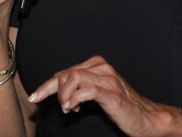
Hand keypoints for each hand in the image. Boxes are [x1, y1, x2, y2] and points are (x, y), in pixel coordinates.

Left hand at [28, 56, 180, 136]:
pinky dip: (74, 100)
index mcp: (98, 65)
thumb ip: (81, 86)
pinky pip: (86, 90)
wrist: (146, 117)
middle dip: (54, 92)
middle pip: (66, 73)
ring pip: (73, 78)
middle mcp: (103, 68)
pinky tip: (74, 109)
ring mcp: (108, 79)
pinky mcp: (112, 93)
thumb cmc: (122, 106)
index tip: (35, 97)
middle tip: (62, 108)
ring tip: (70, 109)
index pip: (65, 71)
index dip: (47, 86)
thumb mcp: (98, 93)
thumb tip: (59, 86)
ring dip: (64, 96)